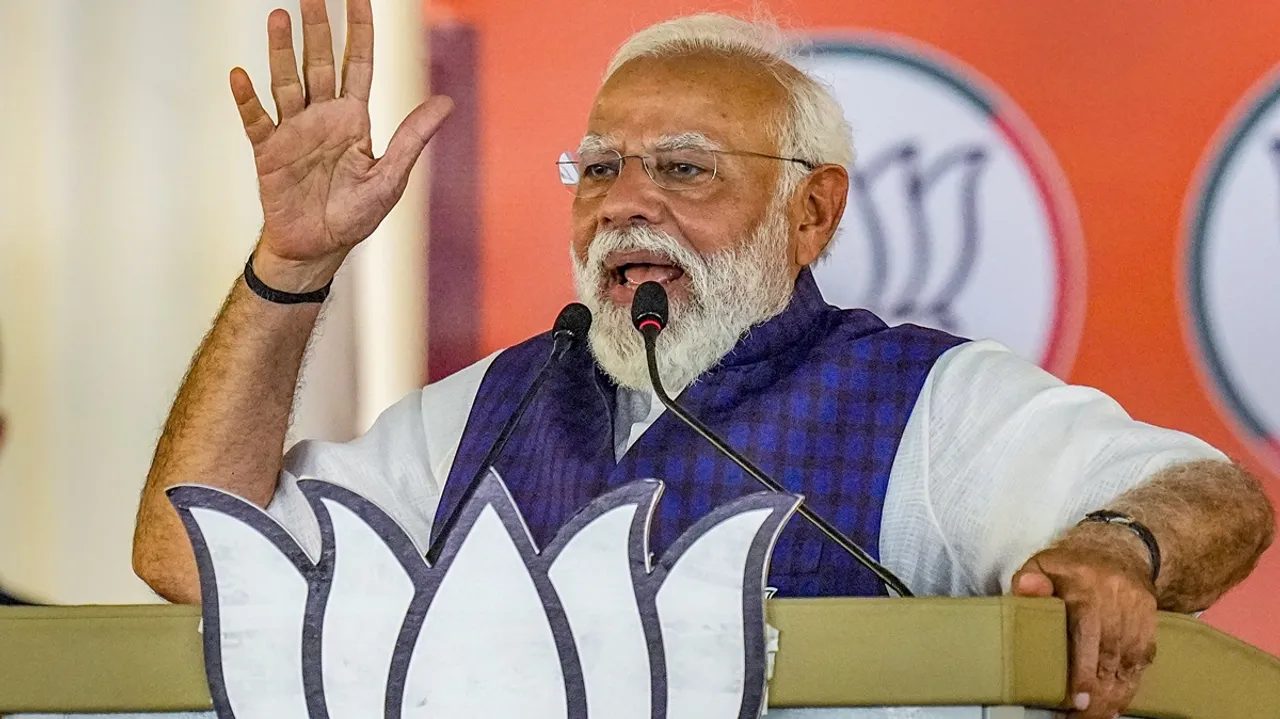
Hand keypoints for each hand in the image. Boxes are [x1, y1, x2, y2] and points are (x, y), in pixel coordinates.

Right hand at [231, 0, 452, 290]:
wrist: (317, 249)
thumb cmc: (355, 216)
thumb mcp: (391, 176)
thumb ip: (413, 137)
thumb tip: (447, 101)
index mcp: (353, 119)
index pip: (357, 64)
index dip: (359, 31)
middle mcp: (321, 117)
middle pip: (318, 63)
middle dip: (318, 29)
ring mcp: (292, 131)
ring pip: (286, 81)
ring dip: (282, 51)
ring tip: (280, 18)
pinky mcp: (268, 151)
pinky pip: (256, 120)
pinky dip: (247, 99)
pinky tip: (241, 75)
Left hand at [1012, 530, 1158, 718]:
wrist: (1119, 548)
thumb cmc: (1070, 564)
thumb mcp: (1043, 564)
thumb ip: (1030, 579)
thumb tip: (1025, 590)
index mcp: (1088, 587)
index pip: (1088, 635)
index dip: (1083, 671)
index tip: (1077, 700)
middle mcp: (1118, 600)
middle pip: (1110, 655)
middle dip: (1098, 692)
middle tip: (1081, 717)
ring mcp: (1138, 611)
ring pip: (1129, 661)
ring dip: (1115, 693)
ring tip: (1099, 715)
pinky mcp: (1151, 620)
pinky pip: (1144, 658)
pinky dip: (1132, 681)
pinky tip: (1119, 699)